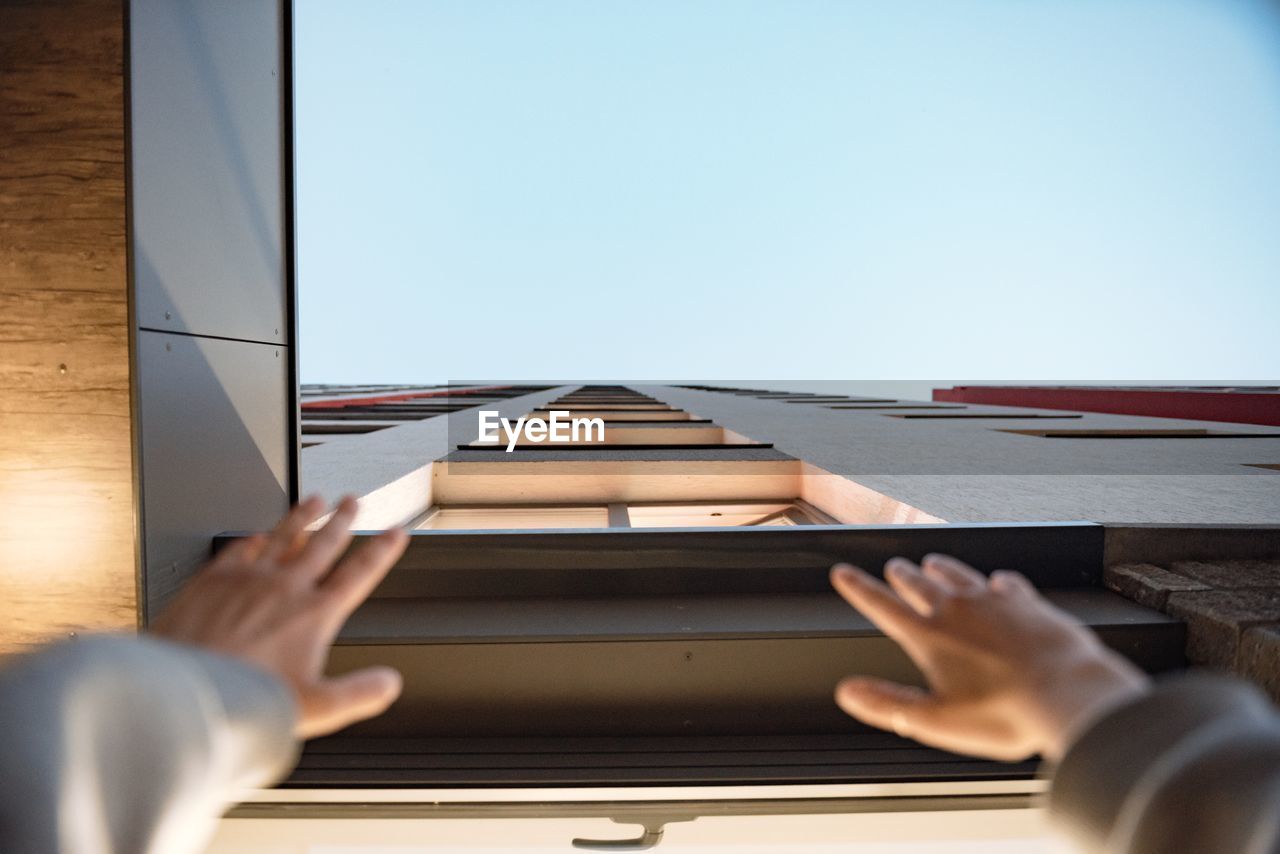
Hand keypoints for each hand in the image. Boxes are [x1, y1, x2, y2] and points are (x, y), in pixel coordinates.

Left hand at [152, 496, 409, 738]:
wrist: (186, 687)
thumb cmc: (244, 699)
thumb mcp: (317, 708)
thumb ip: (360, 693)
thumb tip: (388, 683)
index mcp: (314, 614)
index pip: (358, 573)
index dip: (381, 551)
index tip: (394, 534)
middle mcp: (284, 588)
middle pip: (322, 544)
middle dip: (341, 520)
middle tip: (351, 502)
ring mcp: (247, 579)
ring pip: (283, 537)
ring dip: (301, 517)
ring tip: (313, 501)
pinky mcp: (213, 580)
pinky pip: (240, 549)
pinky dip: (254, 539)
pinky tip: (256, 535)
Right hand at [830, 554, 1149, 761]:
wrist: (1069, 693)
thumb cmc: (1004, 713)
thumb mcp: (935, 720)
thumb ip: (887, 705)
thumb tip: (848, 692)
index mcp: (929, 636)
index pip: (883, 605)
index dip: (859, 589)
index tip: (843, 573)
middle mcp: (958, 610)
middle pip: (920, 583)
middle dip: (902, 575)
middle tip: (893, 567)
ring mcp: (995, 602)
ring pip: (959, 575)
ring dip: (942, 568)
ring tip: (932, 562)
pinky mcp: (1028, 603)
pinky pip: (1006, 584)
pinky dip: (995, 583)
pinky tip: (998, 583)